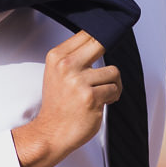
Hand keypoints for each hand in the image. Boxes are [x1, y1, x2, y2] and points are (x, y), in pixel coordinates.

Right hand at [12, 31, 120, 166]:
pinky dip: (112, 97)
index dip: (100, 37)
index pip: (86, 34)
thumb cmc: (58, 103)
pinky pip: (114, 89)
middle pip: (100, 43)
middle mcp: (66, 65)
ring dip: (112, 84)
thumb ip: (73, 56)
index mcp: (57, 56)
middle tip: (105, 68)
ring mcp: (78, 81)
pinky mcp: (91, 97)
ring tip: (101, 93)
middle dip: (108, 54)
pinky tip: (100, 103)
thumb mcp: (57, 73)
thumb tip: (98, 39)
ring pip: (113, 72)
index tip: (104, 43)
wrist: (51, 132)